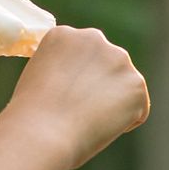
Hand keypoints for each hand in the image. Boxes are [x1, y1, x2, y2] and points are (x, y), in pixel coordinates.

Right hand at [8, 27, 149, 167]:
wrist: (43, 133)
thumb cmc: (30, 117)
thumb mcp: (37, 79)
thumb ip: (61, 73)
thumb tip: (79, 87)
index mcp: (63, 35)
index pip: (81, 57)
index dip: (74, 82)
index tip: (65, 99)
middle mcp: (93, 38)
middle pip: (105, 66)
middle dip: (99, 87)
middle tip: (80, 112)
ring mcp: (119, 59)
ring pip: (123, 87)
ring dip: (112, 104)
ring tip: (88, 122)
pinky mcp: (136, 84)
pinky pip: (138, 109)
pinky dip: (125, 123)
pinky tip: (101, 128)